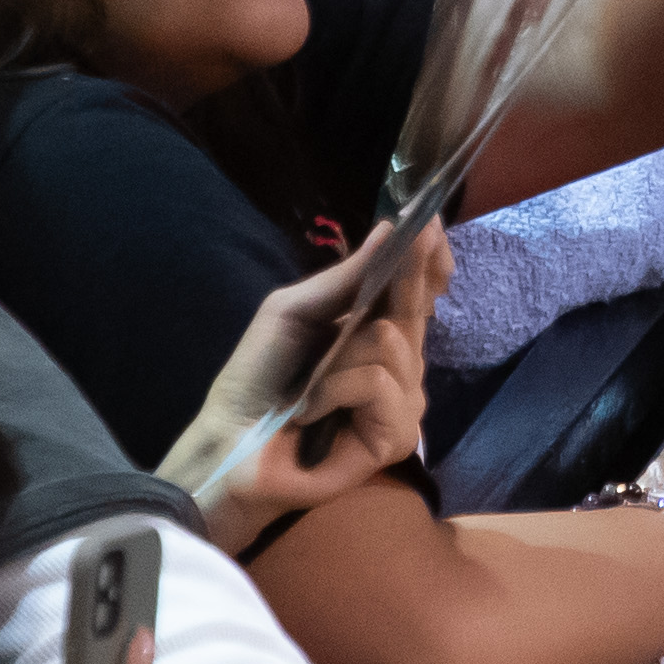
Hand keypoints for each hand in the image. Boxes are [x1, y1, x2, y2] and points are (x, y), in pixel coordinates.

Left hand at [169, 222, 444, 551]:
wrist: (233, 440)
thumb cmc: (258, 376)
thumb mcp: (294, 311)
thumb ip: (346, 278)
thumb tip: (393, 228)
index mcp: (375, 331)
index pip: (416, 289)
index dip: (428, 258)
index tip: (430, 224)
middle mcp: (399, 363)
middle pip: (413, 307)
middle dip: (398, 282)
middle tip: (373, 277)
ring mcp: (403, 401)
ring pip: (392, 342)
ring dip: (338, 358)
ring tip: (309, 388)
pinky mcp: (397, 436)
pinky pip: (380, 383)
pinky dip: (337, 389)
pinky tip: (312, 412)